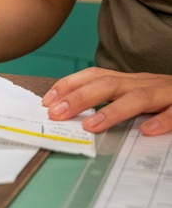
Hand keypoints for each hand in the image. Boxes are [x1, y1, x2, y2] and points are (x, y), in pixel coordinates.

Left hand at [43, 68, 171, 135]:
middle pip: (107, 84)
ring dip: (113, 111)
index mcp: (128, 80)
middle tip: (56, 113)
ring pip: (137, 97)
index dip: (69, 85)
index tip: (47, 101)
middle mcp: (143, 82)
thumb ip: (111, 101)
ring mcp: (165, 92)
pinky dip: (162, 121)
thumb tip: (71, 112)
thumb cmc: (165, 97)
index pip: (93, 76)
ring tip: (91, 125)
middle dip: (79, 98)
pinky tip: (148, 131)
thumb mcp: (135, 95)